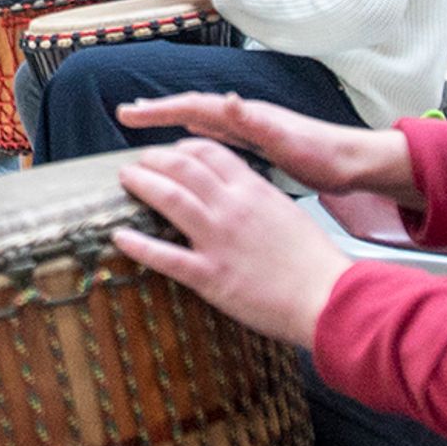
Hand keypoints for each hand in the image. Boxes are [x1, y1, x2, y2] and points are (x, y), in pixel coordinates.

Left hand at [109, 141, 351, 350]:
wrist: (327, 297)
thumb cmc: (314, 262)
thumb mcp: (287, 215)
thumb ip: (258, 201)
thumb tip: (242, 196)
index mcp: (253, 190)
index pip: (210, 154)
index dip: (184, 149)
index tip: (171, 152)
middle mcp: (232, 207)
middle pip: (182, 169)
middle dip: (154, 161)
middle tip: (138, 163)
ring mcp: (218, 240)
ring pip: (169, 198)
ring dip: (142, 184)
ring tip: (126, 180)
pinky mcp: (209, 275)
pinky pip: (164, 256)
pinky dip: (138, 244)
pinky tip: (119, 236)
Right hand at [114, 92, 417, 202]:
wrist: (353, 163)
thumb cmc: (323, 153)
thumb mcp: (286, 138)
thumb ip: (255, 120)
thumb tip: (227, 99)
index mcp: (245, 116)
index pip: (193, 105)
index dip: (160, 109)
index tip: (129, 112)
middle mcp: (245, 117)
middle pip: (191, 109)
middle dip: (158, 110)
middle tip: (125, 114)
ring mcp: (251, 129)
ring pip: (202, 122)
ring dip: (174, 121)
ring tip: (147, 124)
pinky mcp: (258, 145)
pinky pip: (216, 138)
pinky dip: (196, 136)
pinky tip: (191, 144)